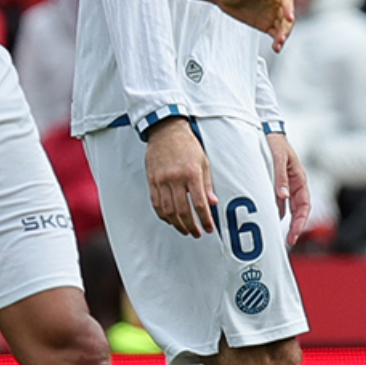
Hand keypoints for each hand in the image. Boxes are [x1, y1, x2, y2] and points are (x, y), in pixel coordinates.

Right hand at [145, 119, 216, 237]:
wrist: (165, 131)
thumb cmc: (187, 145)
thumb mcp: (203, 162)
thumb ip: (207, 184)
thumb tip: (213, 203)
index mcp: (191, 173)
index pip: (199, 203)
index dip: (205, 219)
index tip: (209, 228)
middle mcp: (175, 179)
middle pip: (183, 211)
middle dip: (191, 226)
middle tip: (197, 233)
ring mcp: (162, 180)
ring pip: (168, 210)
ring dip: (177, 224)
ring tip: (185, 230)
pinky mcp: (152, 180)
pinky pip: (156, 203)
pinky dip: (163, 215)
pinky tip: (170, 220)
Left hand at [215, 0, 294, 50]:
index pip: (285, 0)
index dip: (289, 9)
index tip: (289, 18)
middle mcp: (274, 3)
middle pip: (286, 16)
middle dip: (286, 27)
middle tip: (281, 37)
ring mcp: (270, 15)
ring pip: (283, 27)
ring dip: (283, 36)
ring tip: (278, 45)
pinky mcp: (266, 25)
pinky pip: (275, 34)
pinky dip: (277, 41)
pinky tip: (276, 47)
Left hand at [266, 130, 310, 243]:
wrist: (266, 130)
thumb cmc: (275, 142)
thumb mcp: (278, 158)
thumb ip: (280, 177)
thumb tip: (283, 196)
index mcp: (300, 178)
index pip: (304, 205)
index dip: (301, 221)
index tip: (294, 233)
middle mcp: (295, 184)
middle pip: (299, 210)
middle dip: (296, 226)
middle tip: (289, 241)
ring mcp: (287, 185)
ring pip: (290, 208)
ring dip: (287, 221)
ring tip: (281, 236)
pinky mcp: (277, 184)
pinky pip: (279, 202)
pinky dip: (277, 212)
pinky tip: (271, 220)